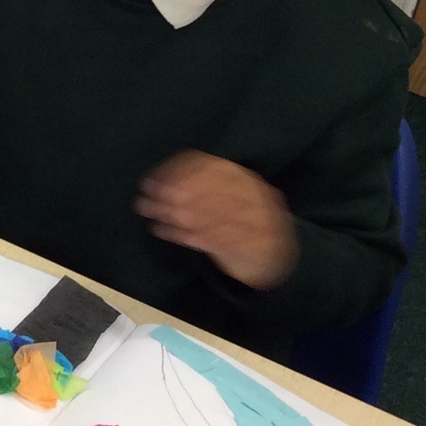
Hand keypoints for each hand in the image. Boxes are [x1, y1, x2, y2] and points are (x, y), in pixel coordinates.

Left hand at [138, 152, 297, 289]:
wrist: (281, 258)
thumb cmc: (245, 224)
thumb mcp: (231, 199)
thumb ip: (205, 188)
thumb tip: (159, 181)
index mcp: (250, 181)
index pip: (211, 168)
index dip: (178, 171)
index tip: (152, 178)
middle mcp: (257, 197)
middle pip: (205, 190)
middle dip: (170, 191)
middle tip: (144, 194)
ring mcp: (259, 222)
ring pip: (205, 214)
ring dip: (170, 212)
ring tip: (147, 210)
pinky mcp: (255, 248)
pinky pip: (210, 239)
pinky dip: (181, 234)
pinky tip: (161, 230)